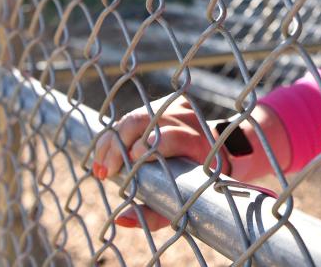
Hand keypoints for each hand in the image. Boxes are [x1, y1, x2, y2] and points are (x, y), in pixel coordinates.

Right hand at [92, 96, 230, 229]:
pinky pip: (135, 114)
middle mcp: (186, 119)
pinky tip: (106, 152)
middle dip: (116, 145)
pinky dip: (117, 133)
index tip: (119, 170)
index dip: (142, 150)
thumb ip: (154, 214)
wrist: (220, 150)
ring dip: (111, 140)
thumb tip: (121, 219)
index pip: (166, 138)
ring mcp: (175, 106)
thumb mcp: (182, 203)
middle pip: (142, 120)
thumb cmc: (198, 183)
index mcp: (196, 142)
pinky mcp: (165, 102)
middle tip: (104, 170)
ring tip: (101, 165)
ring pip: (134, 116)